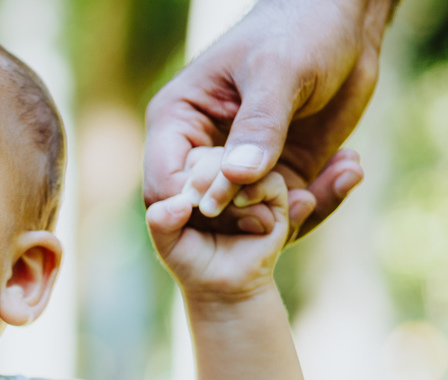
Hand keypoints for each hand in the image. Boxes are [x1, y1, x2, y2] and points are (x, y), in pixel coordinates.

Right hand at [143, 0, 384, 238]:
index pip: (165, 184)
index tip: (243, 204)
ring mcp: (238, 169)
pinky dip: (319, 203)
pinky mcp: (277, 177)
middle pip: (200, 214)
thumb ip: (259, 125)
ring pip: (245, 221)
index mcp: (177, 121)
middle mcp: (199, 152)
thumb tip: (235, 178)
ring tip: (334, 181)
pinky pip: (286, 211)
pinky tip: (349, 169)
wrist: (345, 23)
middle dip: (244, 219)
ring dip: (290, 215)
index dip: (194, 205)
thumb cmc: (299, 30)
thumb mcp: (278, 71)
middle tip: (294, 205)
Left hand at [147, 148, 290, 299]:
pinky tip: (243, 211)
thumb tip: (180, 204)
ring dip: (224, 186)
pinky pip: (269, 180)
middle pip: (212, 154)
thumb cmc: (191, 260)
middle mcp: (219, 173)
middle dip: (203, 180)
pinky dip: (254, 192)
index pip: (185, 156)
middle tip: (202, 209)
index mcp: (190, 176)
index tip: (184, 205)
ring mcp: (247, 181)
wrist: (223, 287)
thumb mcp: (167, 241)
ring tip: (213, 212)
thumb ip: (160, 221)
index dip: (183, 178)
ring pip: (239, 162)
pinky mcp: (273, 196)